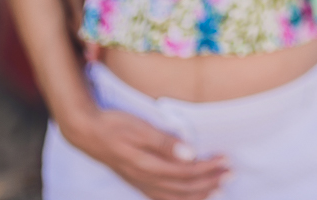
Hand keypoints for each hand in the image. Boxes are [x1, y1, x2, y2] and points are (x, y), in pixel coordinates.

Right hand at [63, 107, 228, 199]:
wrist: (86, 132)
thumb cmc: (114, 124)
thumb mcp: (139, 128)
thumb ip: (164, 142)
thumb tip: (190, 153)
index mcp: (149, 164)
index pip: (187, 171)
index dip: (208, 167)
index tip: (226, 159)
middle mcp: (146, 178)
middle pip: (185, 186)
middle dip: (210, 181)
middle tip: (231, 173)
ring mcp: (140, 182)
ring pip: (175, 196)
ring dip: (199, 194)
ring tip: (219, 190)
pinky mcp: (136, 182)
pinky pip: (161, 198)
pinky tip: (188, 198)